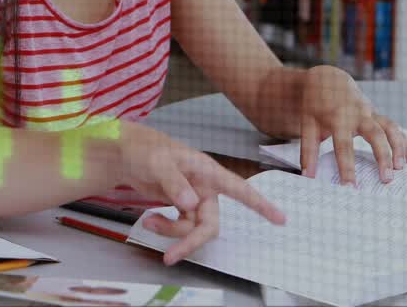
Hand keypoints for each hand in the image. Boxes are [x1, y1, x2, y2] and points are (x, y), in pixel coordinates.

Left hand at [117, 122, 285, 265]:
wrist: (126, 154)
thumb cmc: (146, 150)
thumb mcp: (158, 163)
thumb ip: (174, 182)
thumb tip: (190, 202)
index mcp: (207, 171)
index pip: (239, 189)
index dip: (261, 204)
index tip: (280, 219)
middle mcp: (204, 187)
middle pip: (209, 223)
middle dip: (190, 240)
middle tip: (172, 256)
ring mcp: (192, 197)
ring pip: (192, 228)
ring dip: (171, 231)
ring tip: (149, 222)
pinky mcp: (180, 205)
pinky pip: (180, 225)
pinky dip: (166, 227)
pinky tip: (151, 220)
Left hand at [295, 66, 406, 185]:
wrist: (327, 81)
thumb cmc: (315, 105)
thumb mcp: (307, 125)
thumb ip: (308, 151)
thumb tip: (307, 176)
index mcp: (337, 117)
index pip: (343, 145)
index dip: (346, 167)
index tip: (350, 187)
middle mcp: (358, 113)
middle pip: (374, 134)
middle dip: (382, 156)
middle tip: (387, 179)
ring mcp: (371, 112)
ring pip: (390, 128)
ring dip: (399, 147)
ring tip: (402, 169)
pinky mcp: (378, 115)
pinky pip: (395, 128)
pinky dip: (405, 142)